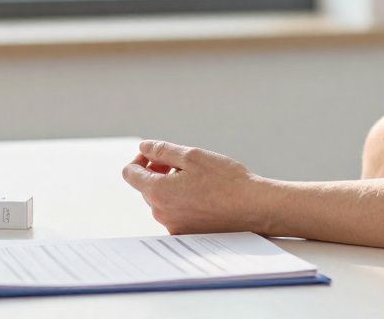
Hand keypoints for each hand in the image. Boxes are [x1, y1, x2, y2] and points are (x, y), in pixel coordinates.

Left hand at [121, 140, 277, 233]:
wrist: (253, 208)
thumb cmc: (226, 180)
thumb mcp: (192, 156)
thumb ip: (163, 150)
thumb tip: (144, 148)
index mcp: (158, 192)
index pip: (130, 174)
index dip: (140, 159)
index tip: (157, 155)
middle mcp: (161, 213)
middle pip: (146, 187)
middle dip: (158, 172)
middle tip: (184, 165)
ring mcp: (173, 227)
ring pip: (162, 201)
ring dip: (172, 188)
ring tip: (200, 181)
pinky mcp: (186, 235)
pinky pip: (176, 214)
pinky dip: (183, 203)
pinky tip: (205, 197)